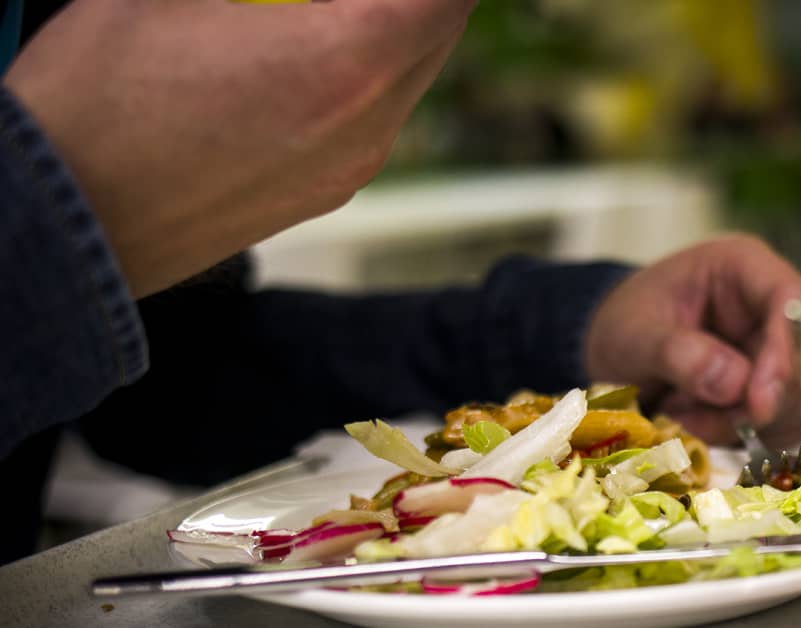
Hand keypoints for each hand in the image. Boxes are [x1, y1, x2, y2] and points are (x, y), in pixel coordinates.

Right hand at [3, 0, 473, 296]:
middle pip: (439, 33)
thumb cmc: (98, 97)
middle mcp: (370, 126)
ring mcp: (351, 170)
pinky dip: (365, 78)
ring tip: (337, 10)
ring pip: (409, 80)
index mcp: (349, 60)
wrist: (59, 229)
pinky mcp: (325, 196)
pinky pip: (373, 121)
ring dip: (393, 32)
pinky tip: (308, 56)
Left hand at [584, 234, 800, 443]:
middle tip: (703, 420)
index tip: (760, 403)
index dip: (787, 352)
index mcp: (743, 268)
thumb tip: (734, 383)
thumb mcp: (634, 334)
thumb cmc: (622, 326)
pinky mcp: (767, 392)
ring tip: (680, 414)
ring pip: (791, 403)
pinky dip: (731, 435)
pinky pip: (771, 428)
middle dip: (759, 403)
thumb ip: (677, 352)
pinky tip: (690, 422)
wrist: (606, 354)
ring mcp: (772, 353)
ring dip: (738, 423)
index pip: (791, 301)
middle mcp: (769, 309)